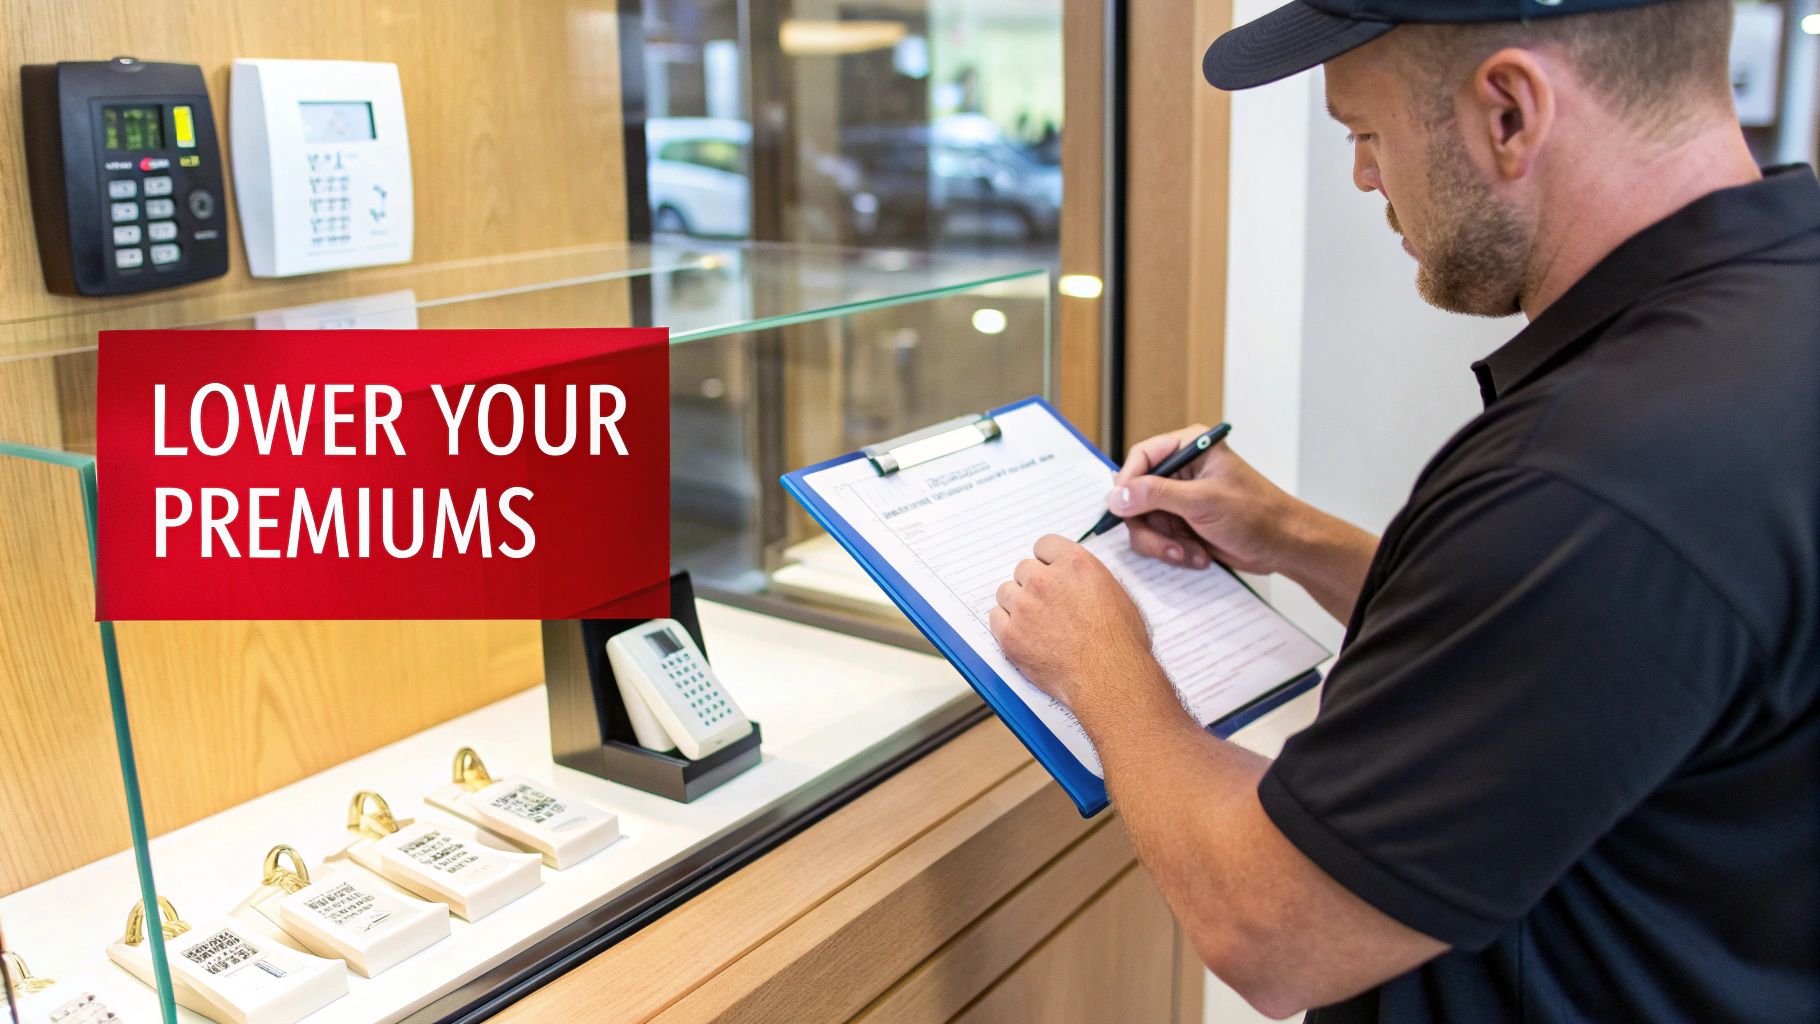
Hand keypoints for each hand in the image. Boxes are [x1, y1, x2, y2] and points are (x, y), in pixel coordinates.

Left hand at [988, 534, 1171, 721]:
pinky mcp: (1011, 634)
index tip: (1050, 572)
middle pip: (1023, 569)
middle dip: (1033, 584)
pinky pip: (995, 618)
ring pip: (1006, 591)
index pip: (1044, 545)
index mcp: (1075, 564)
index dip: (1048, 561)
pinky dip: (1006, 625)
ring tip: (1035, 622)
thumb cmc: (1121, 643)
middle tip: (1046, 604)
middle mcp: (1045, 580)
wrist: (1109, 677)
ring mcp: (1024, 607)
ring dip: (1017, 603)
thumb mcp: (1116, 595)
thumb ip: (1089, 579)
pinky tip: (1023, 635)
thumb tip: (1077, 582)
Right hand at [1110, 425, 1308, 575]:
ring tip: (1191, 553)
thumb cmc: (1256, 515)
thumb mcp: (1203, 501)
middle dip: (1151, 526)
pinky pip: (1159, 538)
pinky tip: (1198, 555)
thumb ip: (1156, 495)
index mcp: (1189, 447)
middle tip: (1170, 546)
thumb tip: (1116, 496)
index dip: (1128, 484)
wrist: (1284, 546)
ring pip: (1144, 522)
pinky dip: (1175, 551)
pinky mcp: (1183, 523)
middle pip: (1137, 495)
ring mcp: (1180, 499)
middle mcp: (1181, 470)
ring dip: (1165, 544)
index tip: (1123, 510)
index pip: (1141, 457)